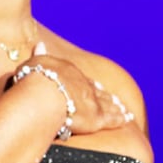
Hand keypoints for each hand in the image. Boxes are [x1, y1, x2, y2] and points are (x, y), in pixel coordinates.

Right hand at [16, 44, 132, 136]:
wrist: (45, 94)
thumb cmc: (36, 79)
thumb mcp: (35, 64)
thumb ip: (40, 56)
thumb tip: (39, 44)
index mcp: (71, 74)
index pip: (83, 81)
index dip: (90, 85)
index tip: (97, 87)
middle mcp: (86, 86)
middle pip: (99, 93)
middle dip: (107, 96)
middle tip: (115, 100)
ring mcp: (94, 101)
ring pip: (109, 104)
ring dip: (116, 107)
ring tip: (123, 109)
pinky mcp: (97, 117)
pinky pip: (113, 118)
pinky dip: (120, 118)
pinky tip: (127, 118)